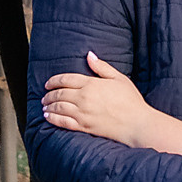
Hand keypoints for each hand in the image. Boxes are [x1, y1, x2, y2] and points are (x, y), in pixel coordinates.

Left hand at [40, 50, 181, 151]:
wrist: (136, 123)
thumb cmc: (131, 100)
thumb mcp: (118, 78)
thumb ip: (102, 67)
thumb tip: (89, 55)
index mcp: (91, 84)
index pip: (66, 79)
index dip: (54, 81)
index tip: (48, 83)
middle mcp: (84, 98)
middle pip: (59, 93)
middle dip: (49, 94)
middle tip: (45, 96)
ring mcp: (83, 113)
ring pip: (58, 107)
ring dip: (49, 106)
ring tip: (45, 106)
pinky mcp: (84, 126)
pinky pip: (63, 122)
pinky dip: (53, 118)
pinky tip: (48, 117)